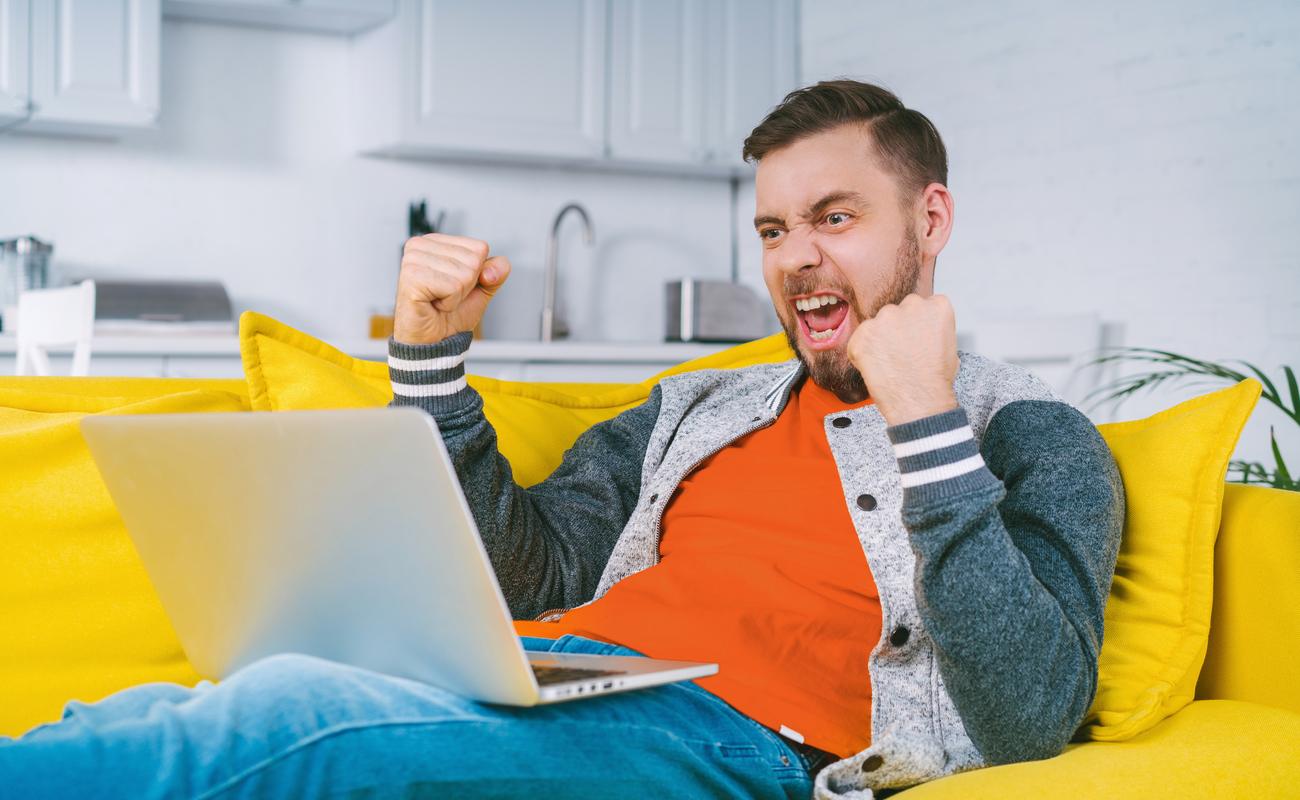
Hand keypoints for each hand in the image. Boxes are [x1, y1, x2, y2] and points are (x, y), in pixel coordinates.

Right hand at [392, 234, 510, 344]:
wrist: (432, 341)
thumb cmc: (449, 315)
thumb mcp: (481, 289)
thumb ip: (496, 272)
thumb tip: (491, 270)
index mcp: (436, 241)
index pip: (479, 248)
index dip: (476, 274)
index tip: (455, 286)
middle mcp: (421, 245)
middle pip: (473, 260)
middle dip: (466, 286)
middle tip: (445, 296)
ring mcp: (414, 260)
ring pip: (464, 274)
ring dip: (456, 296)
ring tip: (438, 300)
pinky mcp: (412, 277)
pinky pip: (452, 287)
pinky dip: (449, 302)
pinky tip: (432, 304)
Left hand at [846, 293, 959, 425]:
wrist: (920, 401)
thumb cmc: (935, 379)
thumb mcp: (949, 345)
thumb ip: (932, 329)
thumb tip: (921, 331)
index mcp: (936, 306)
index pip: (921, 306)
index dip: (916, 326)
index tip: (916, 339)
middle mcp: (910, 305)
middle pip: (898, 312)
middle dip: (897, 329)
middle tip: (901, 353)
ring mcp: (885, 318)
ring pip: (878, 325)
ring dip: (879, 340)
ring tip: (890, 363)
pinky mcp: (863, 334)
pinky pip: (859, 340)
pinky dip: (863, 353)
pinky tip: (878, 368)